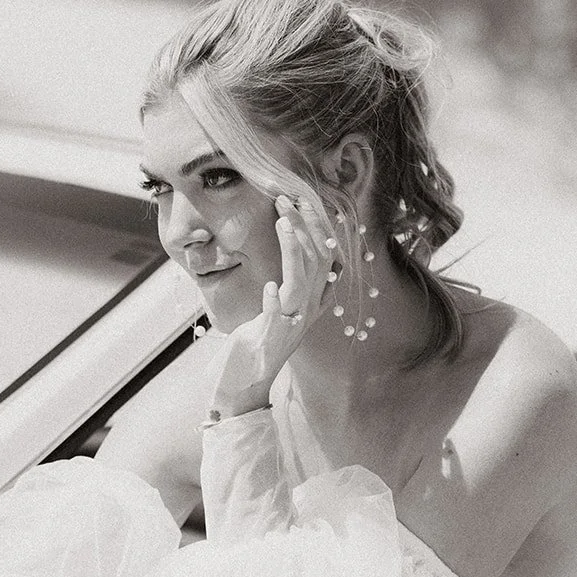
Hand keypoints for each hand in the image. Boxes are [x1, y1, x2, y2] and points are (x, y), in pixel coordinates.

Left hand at [209, 194, 341, 416]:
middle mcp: (309, 308)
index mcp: (314, 298)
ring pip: (302, 282)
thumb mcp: (284, 305)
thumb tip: (303, 248)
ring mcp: (293, 323)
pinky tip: (270, 287)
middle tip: (286, 199)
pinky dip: (274, 301)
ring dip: (293, 250)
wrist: (251, 377)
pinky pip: (278, 318)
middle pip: (317, 260)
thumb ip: (296, 281)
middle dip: (304, 226)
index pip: (324, 254)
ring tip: (281, 222)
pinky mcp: (273, 338)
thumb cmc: (262, 337)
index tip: (303, 199)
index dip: (316, 226)